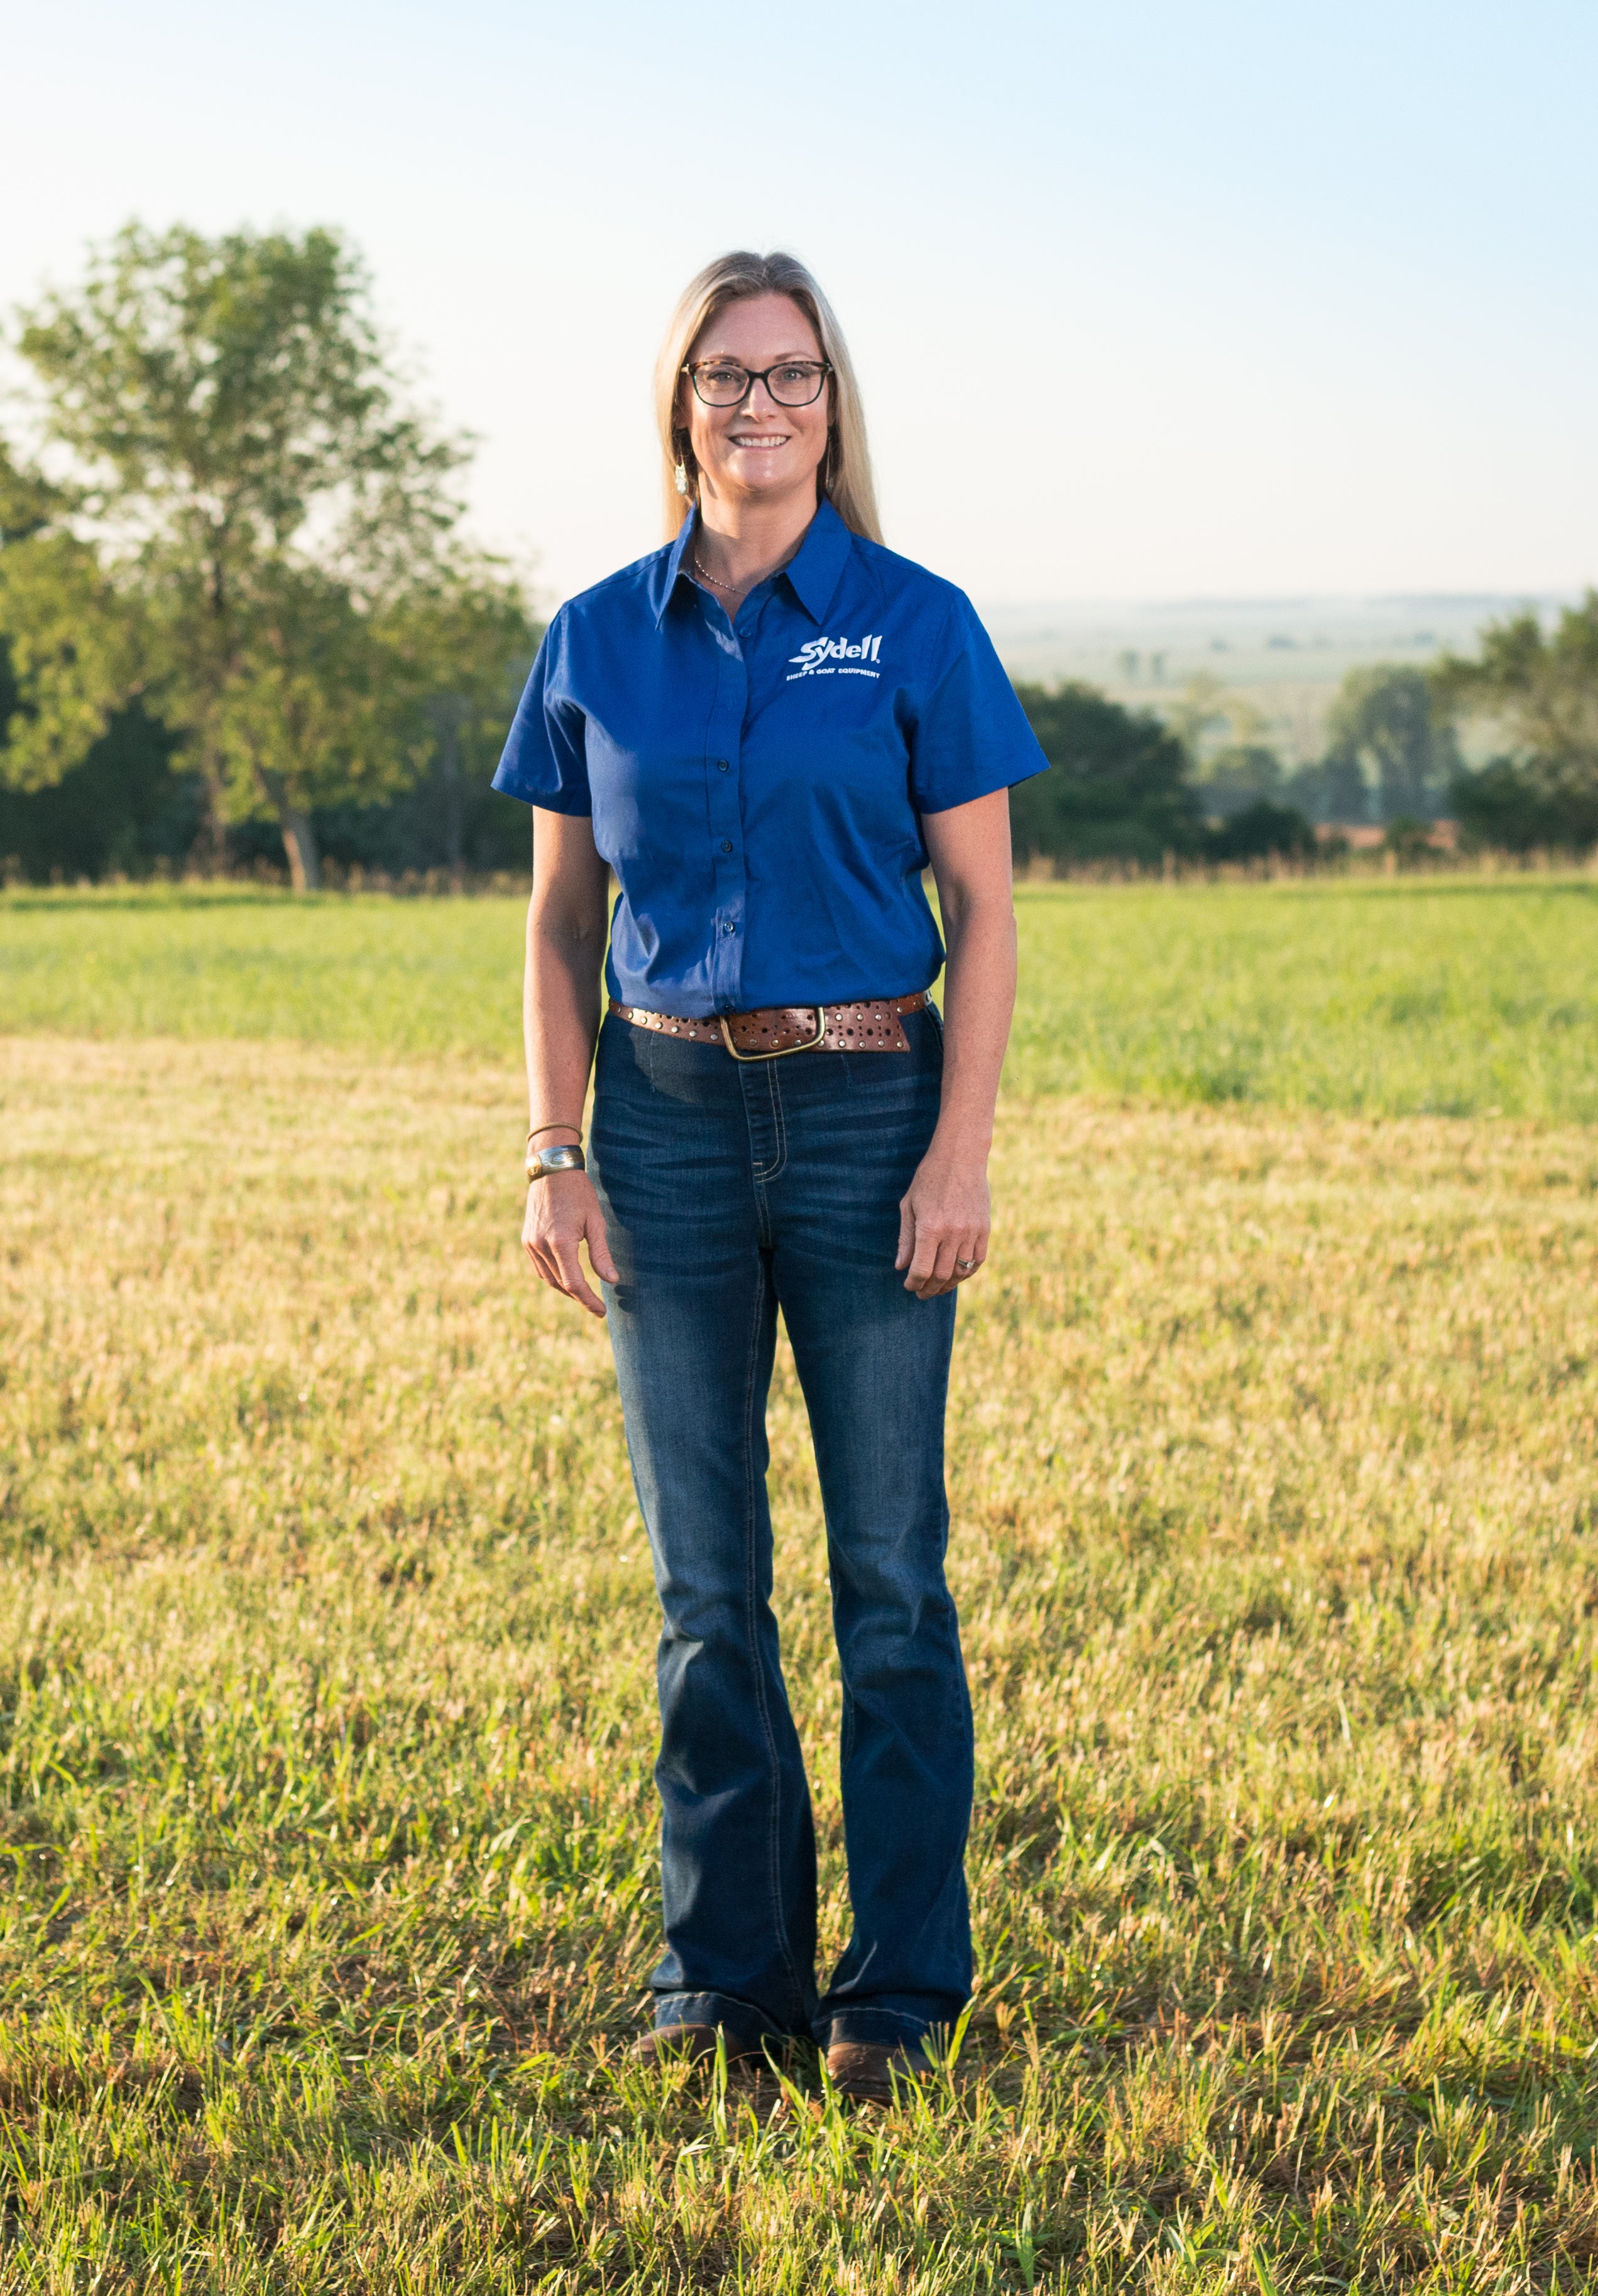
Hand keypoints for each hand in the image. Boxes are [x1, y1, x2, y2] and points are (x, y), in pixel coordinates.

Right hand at [523, 1171, 617, 1316]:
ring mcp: (530, 1243)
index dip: (589, 1301)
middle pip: (561, 1285)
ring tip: (585, 1295)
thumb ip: (601, 1253)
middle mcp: (540, 1246)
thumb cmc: (578, 1192)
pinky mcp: (526, 1240)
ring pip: (548, 1279)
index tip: (602, 1311)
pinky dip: (553, 1277)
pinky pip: (540, 1268)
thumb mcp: (596, 1221)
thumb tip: (612, 1280)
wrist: (551, 1170)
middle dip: (579, 1298)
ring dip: (566, 1290)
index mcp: (560, 1242)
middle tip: (597, 1306)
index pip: (574, 1283)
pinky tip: (567, 1278)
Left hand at [895, 1140, 990, 1298]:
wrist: (960, 1158)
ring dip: (948, 1285)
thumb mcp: (909, 1206)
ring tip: (938, 1288)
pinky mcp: (984, 1229)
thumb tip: (901, 1267)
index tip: (908, 1285)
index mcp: (930, 1228)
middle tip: (921, 1293)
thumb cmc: (929, 1179)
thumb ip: (905, 1238)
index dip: (914, 1283)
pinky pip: (978, 1260)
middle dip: (929, 1288)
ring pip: (961, 1271)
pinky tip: (957, 1275)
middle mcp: (952, 1233)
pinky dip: (967, 1272)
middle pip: (941, 1275)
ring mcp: (971, 1232)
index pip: (921, 1269)